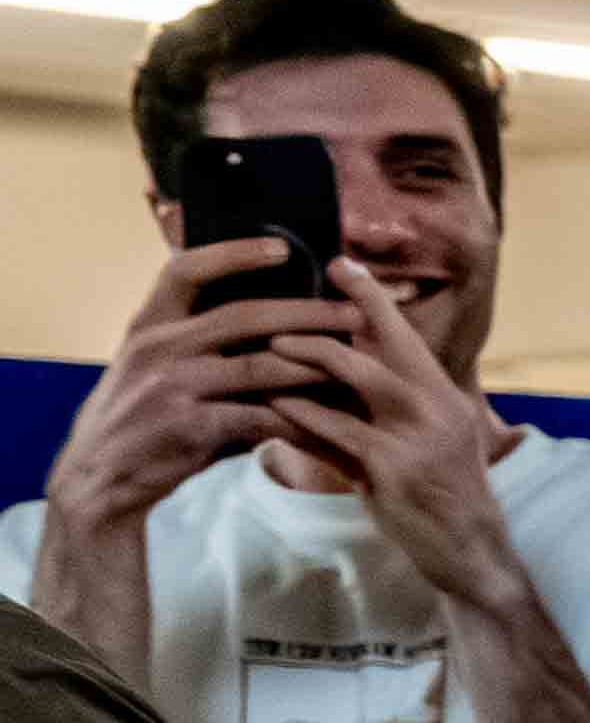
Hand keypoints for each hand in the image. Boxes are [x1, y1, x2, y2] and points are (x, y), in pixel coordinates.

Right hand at [40, 236, 360, 533]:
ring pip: (261, 367)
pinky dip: (301, 419)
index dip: (233, 253)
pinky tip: (333, 421)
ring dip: (316, 365)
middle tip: (355, 312)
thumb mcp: (152, 366)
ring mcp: (172, 386)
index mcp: (148, 324)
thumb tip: (269, 320)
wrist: (99, 476)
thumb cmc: (141, 417)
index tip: (282, 246)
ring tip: (358, 363)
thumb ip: (197, 342)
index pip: (185, 270)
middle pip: (243, 315)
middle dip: (307, 312)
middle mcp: (158, 347)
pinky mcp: (190, 427)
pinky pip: (261, 417)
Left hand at [255, 276, 532, 604]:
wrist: (468, 551)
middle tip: (281, 307)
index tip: (338, 264)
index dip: (371, 295)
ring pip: (358, 377)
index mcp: (443, 394)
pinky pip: (339, 432)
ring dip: (310, 357)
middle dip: (328, 316)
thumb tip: (335, 372)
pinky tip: (273, 408)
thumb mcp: (419, 441)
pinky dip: (303, 416)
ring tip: (269, 346)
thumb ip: (382, 407)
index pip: (404, 333)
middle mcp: (438, 406)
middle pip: (381, 343)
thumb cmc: (437, 494)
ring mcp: (419, 437)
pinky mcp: (395, 470)